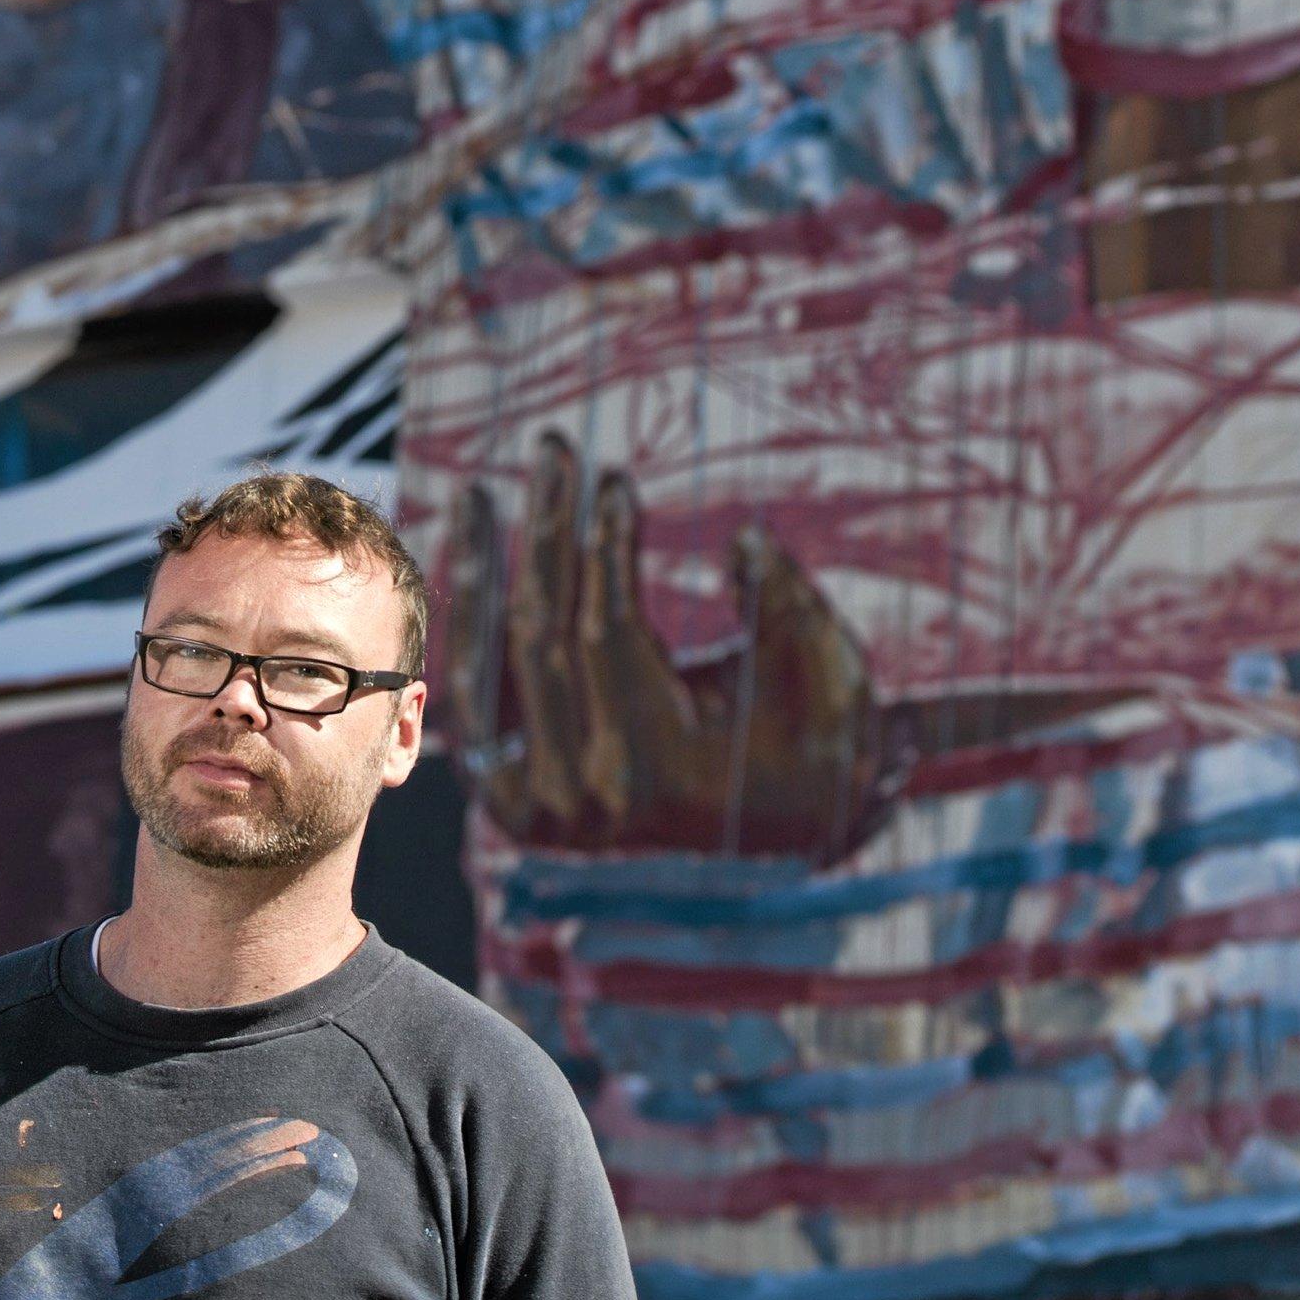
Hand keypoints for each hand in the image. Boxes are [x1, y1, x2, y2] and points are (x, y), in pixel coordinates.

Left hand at [446, 433, 887, 860]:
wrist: (777, 851)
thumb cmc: (812, 752)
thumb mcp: (829, 681)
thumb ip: (789, 610)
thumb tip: (745, 542)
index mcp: (654, 769)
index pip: (607, 632)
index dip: (607, 547)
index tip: (615, 478)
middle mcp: (580, 792)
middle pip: (543, 634)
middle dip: (548, 530)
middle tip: (553, 447)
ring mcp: (534, 799)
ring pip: (488, 665)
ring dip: (482, 568)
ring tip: (477, 493)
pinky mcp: (509, 794)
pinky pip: (474, 696)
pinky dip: (469, 626)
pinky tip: (471, 559)